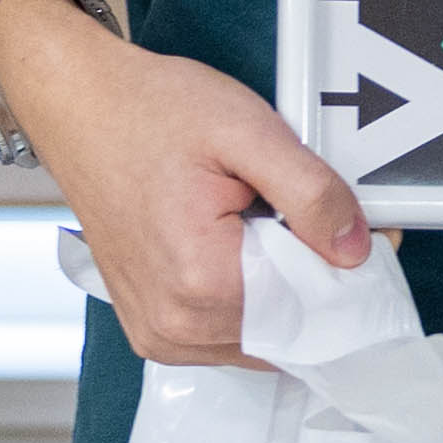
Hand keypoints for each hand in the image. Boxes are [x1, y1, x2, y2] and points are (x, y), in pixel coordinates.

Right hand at [0, 0, 369, 363]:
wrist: (79, 105)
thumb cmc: (149, 111)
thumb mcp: (249, 132)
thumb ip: (312, 195)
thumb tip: (357, 251)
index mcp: (201, 284)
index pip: (314, 313)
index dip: (350, 272)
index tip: (363, 233)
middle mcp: (176, 326)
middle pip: (291, 329)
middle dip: (316, 279)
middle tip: (308, 214)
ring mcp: (159, 334)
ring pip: (264, 336)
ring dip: (281, 289)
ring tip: (258, 222)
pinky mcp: (153, 327)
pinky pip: (230, 333)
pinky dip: (251, 296)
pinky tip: (238, 244)